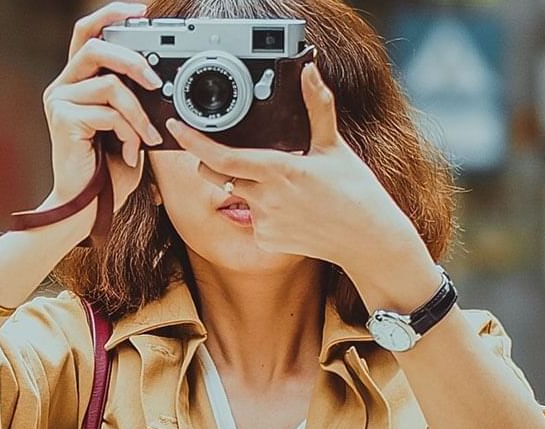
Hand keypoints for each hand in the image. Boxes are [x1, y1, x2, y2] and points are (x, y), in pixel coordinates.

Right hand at [42, 2, 163, 212]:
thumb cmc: (108, 172)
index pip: (88, 32)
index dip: (112, 14)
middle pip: (96, 46)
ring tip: (147, 138)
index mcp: (76, 82)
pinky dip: (129, 132)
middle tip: (157, 82)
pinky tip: (129, 152)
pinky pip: (109, 112)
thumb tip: (160, 80)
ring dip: (139, 114)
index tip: (141, 11)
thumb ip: (134, 100)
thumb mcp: (128, 128)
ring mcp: (59, 102)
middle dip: (133, 59)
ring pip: (110, 85)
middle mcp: (63, 87)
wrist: (85, 208)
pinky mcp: (62, 119)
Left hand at [164, 62, 433, 290]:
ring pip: (238, 197)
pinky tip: (290, 211)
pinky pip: (252, 220)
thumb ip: (317, 106)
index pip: (223, 157)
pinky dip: (263, 212)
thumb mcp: (334, 146)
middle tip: (234, 154)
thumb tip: (310, 71)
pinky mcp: (267, 241)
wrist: (367, 240)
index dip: (194, 142)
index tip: (177, 128)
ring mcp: (264, 223)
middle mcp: (266, 198)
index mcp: (278, 170)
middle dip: (214, 162)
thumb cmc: (355, 191)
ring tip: (285, 189)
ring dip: (247, 187)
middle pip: (218, 176)